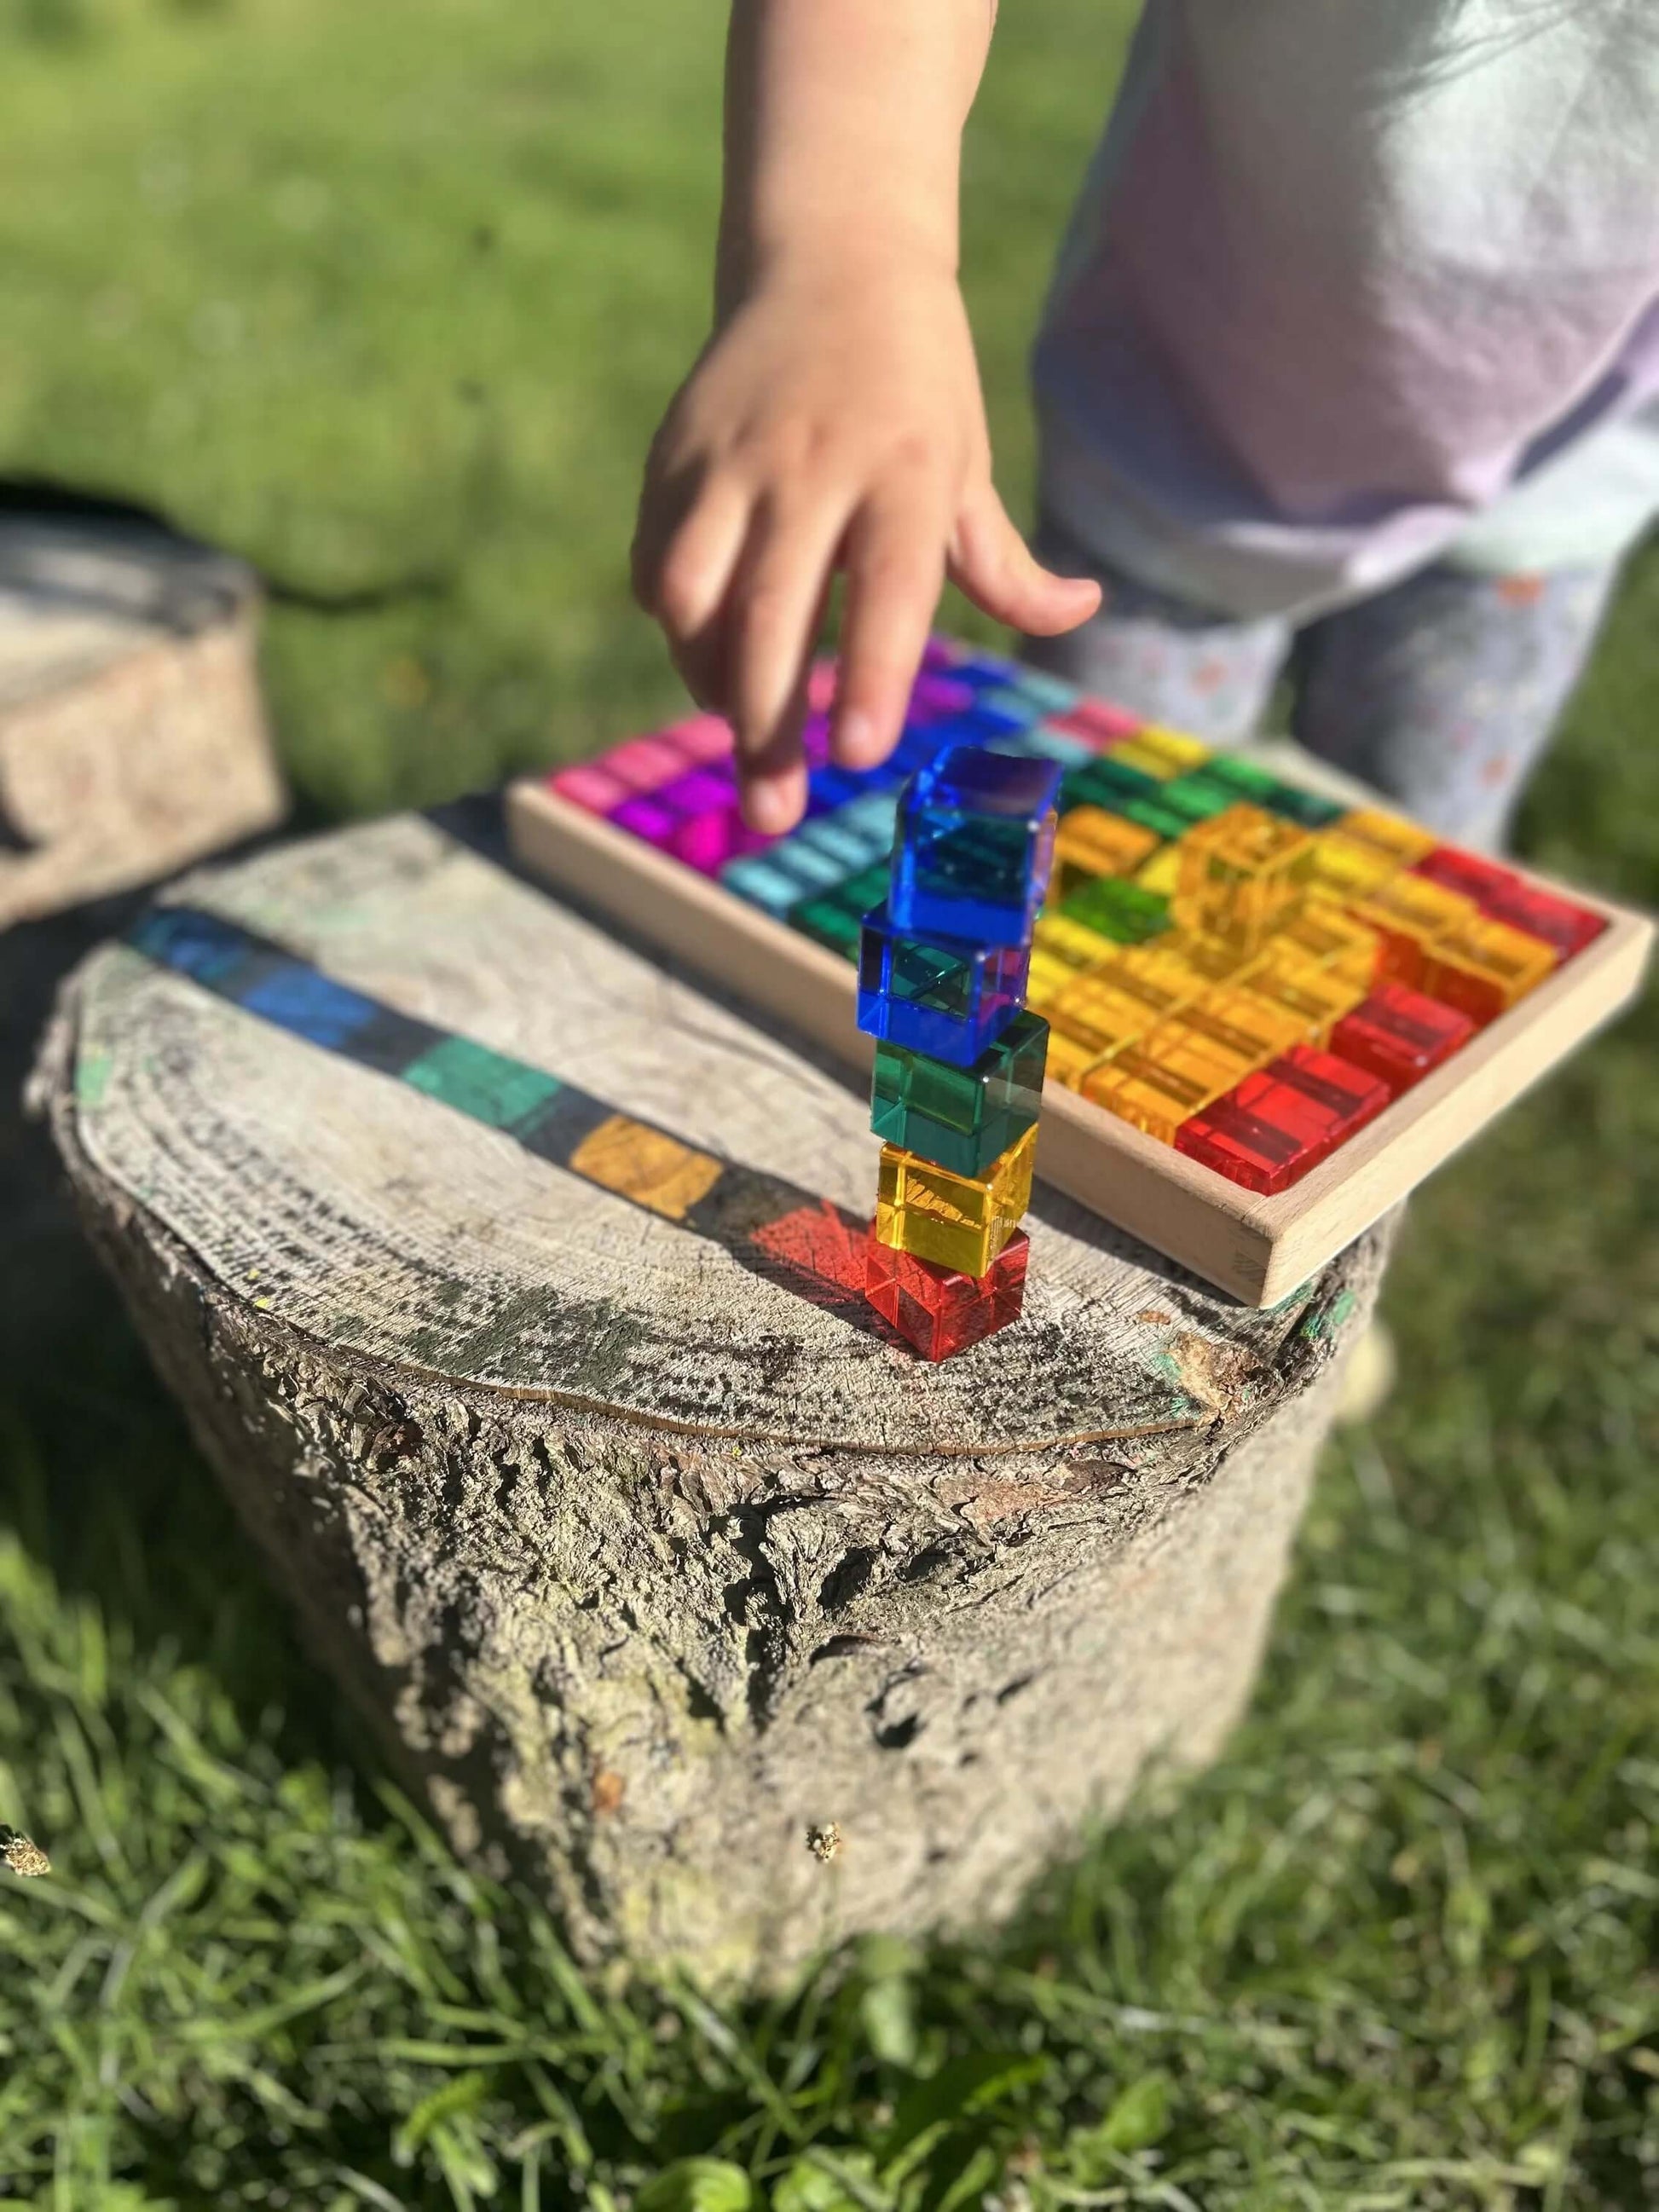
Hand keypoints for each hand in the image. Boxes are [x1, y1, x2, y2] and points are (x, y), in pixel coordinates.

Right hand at [631, 253, 1099, 831]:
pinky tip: (708, 655)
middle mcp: (812, 465)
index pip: (888, 588)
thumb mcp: (967, 464)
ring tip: (740, 722)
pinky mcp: (673, 460)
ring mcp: (733, 460)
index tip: (859, 755)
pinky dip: (679, 631)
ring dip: (711, 682)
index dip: (873, 675)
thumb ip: (1009, 563)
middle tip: (775, 814)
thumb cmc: (915, 387)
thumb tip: (1081, 610)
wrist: (826, 259)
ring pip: (695, 600)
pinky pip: (659, 571)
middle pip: (771, 615)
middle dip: (767, 727)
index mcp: (903, 470)